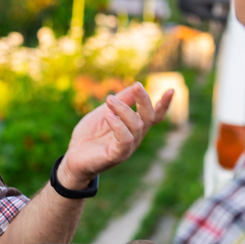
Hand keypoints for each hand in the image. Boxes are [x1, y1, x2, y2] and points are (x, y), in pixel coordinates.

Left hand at [58, 82, 173, 188]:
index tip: (172, 90)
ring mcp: (127, 147)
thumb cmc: (89, 136)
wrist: (73, 157)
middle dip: (145, 100)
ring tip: (109, 99)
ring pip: (137, 126)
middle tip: (136, 86)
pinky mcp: (117, 155)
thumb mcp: (104, 112)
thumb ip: (120, 101)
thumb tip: (135, 86)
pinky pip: (125, 139)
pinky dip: (118, 124)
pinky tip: (108, 115)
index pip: (153, 116)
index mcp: (133, 126)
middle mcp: (135, 137)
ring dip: (124, 109)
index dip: (164, 104)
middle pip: (149, 118)